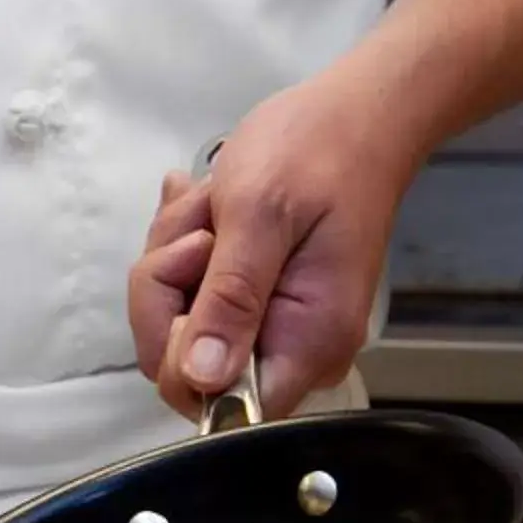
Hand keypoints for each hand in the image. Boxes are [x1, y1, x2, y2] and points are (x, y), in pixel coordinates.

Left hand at [127, 79, 418, 419]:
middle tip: (206, 229)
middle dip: (170, 288)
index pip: (220, 405)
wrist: (353, 117)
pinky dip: (182, 250)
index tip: (199, 271)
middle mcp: (292, 351)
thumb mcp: (259, 218)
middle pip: (182, 362)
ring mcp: (271, 327)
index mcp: (307, 345)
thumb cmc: (315, 155)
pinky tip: (207, 208)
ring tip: (213, 206)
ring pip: (175, 323)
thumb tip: (206, 379)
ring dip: (174, 257)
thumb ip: (231, 300)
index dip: (181, 350)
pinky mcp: (253, 303)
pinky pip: (186, 296)